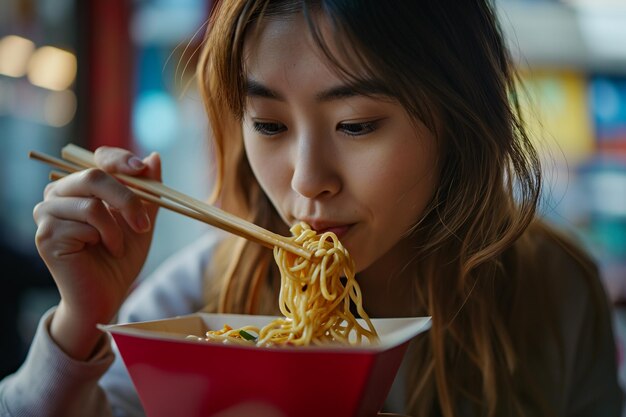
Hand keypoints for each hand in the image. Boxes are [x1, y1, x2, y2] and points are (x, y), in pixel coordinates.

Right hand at [33, 146, 160, 358]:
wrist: (106, 295)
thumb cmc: (120, 257)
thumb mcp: (141, 219)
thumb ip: (148, 190)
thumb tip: (154, 156)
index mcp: (80, 186)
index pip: (98, 158)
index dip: (120, 159)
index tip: (142, 169)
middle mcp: (58, 194)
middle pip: (95, 175)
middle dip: (128, 199)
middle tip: (144, 224)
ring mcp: (47, 213)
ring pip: (92, 201)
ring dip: (117, 227)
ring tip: (118, 246)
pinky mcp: (47, 233)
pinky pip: (87, 222)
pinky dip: (106, 237)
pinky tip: (104, 251)